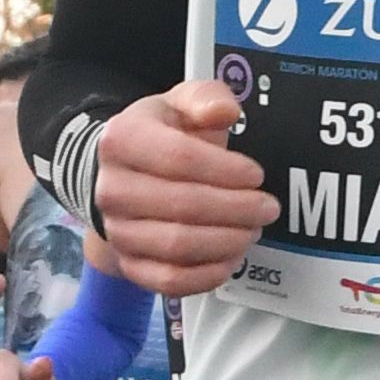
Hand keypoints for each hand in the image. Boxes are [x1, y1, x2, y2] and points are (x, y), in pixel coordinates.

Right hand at [89, 83, 272, 295]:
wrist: (125, 176)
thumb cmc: (161, 136)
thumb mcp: (181, 103)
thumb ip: (206, 98)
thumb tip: (224, 112)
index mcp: (121, 140)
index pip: (178, 159)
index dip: (225, 170)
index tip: (256, 175)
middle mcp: (111, 188)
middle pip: (182, 206)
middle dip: (236, 209)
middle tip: (268, 207)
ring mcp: (117, 230)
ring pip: (178, 247)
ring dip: (227, 241)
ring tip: (253, 229)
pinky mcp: (129, 264)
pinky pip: (170, 281)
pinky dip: (208, 274)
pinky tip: (232, 256)